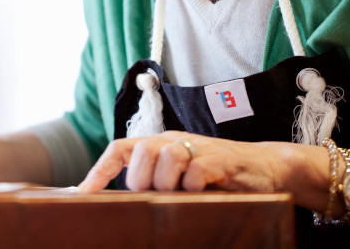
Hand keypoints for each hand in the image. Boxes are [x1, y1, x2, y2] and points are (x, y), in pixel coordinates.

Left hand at [77, 131, 289, 193]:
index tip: (83, 193)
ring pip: (165, 156)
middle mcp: (174, 141)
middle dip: (142, 179)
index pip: (121, 148)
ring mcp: (198, 147)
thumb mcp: (182, 179)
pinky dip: (194, 185)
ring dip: (168, 182)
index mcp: (160, 144)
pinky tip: (202, 192)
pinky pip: (196, 170)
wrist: (267, 167)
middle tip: (157, 196)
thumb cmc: (218, 177)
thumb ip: (157, 186)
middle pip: (141, 150)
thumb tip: (124, 208)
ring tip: (183, 195)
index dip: (100, 170)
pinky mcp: (221, 159)